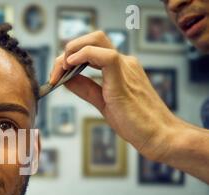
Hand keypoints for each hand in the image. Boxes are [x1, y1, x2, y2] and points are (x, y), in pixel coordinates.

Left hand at [49, 31, 184, 161]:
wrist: (158, 136)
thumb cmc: (135, 123)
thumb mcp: (103, 103)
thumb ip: (86, 89)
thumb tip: (66, 79)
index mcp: (120, 68)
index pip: (91, 50)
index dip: (69, 58)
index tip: (56, 75)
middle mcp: (124, 63)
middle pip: (92, 39)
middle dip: (69, 49)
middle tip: (56, 71)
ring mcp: (126, 68)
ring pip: (96, 41)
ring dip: (71, 51)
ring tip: (60, 70)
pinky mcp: (124, 78)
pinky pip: (105, 55)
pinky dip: (83, 55)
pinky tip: (70, 66)